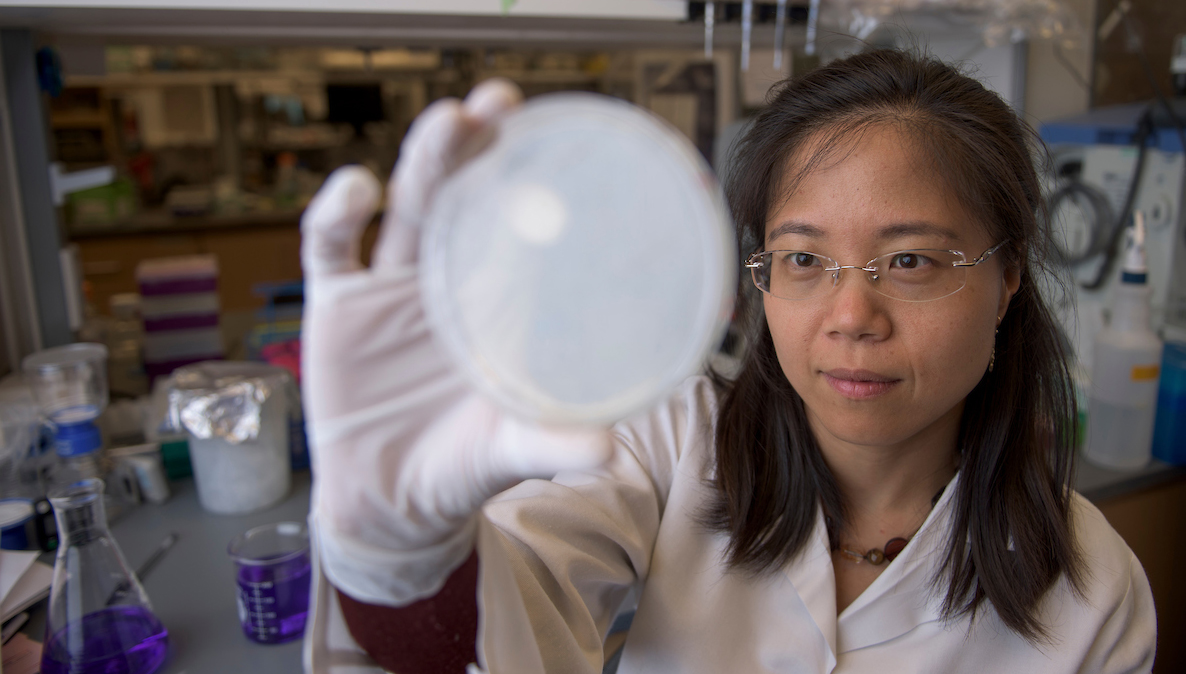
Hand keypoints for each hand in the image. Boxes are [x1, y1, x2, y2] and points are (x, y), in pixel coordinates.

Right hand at [300, 80, 612, 602]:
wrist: (389, 507)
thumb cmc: (459, 468)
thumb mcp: (506, 452)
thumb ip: (548, 444)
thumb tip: (607, 448)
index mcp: (492, 304)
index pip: (512, 226)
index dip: (529, 179)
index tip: (558, 137)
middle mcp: (445, 282)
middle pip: (458, 197)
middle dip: (475, 146)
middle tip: (499, 104)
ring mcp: (389, 289)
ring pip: (404, 208)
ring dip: (425, 161)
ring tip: (451, 122)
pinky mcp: (336, 306)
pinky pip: (330, 246)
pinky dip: (337, 212)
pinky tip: (360, 191)